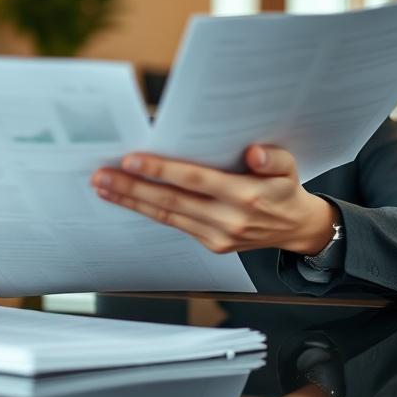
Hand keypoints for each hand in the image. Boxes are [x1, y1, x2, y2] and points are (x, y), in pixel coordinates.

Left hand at [90, 146, 337, 255]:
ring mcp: (218, 236)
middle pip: (171, 201)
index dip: (161, 170)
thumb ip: (273, 158)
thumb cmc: (284, 188)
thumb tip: (253, 152)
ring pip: (167, 216)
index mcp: (246, 196)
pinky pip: (174, 224)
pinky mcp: (211, 244)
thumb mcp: (289, 166)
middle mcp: (228, 219)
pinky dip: (147, 211)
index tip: (131, 159)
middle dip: (132, 188)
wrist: (296, 228)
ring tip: (103, 187)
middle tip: (101, 176)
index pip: (195, 180)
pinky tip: (127, 198)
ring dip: (131, 201)